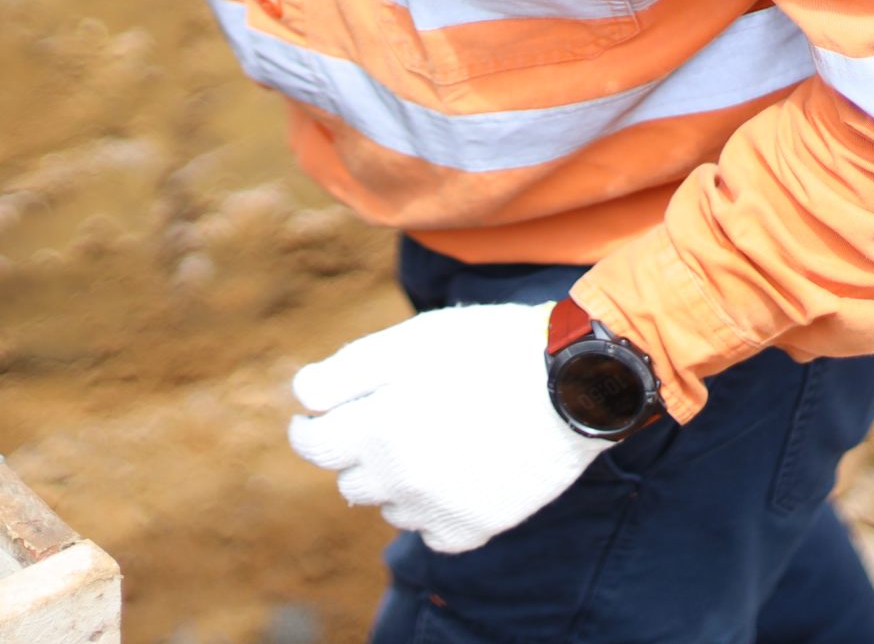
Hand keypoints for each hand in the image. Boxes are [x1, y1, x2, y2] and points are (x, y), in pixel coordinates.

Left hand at [287, 302, 606, 552]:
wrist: (571, 382)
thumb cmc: (487, 350)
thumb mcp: (411, 341)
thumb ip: (346, 371)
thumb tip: (301, 397)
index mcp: (378, 429)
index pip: (313, 446)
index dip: (307, 428)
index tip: (313, 419)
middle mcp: (401, 479)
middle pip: (349, 480)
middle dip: (357, 450)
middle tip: (388, 418)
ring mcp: (439, 510)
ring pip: (390, 507)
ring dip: (395, 480)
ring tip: (431, 440)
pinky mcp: (476, 528)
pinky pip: (432, 532)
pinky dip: (433, 510)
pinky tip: (454, 475)